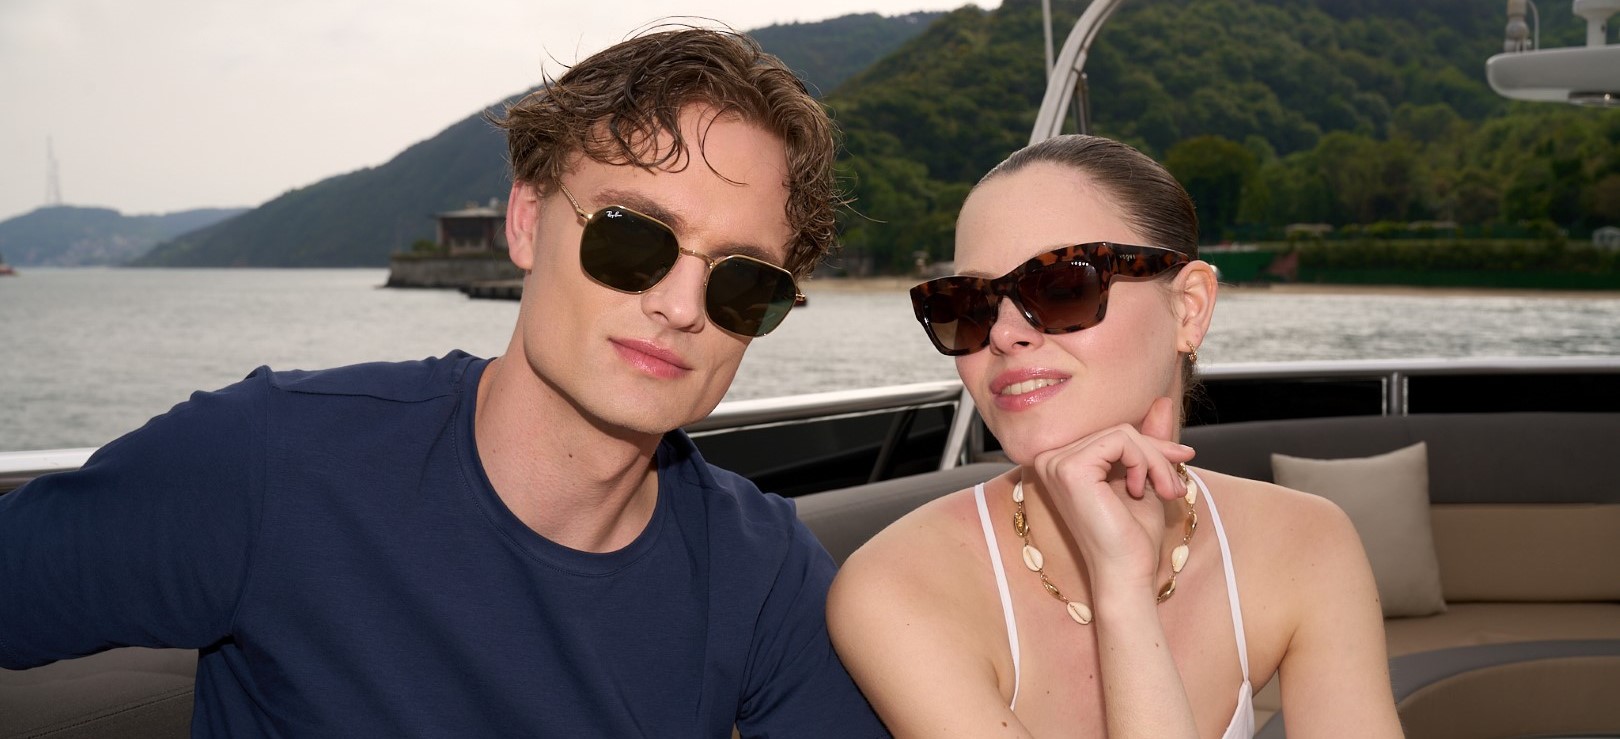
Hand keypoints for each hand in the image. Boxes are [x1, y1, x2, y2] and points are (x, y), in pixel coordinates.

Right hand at [1029, 397, 1195, 594]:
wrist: (1126, 574)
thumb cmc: (1131, 537)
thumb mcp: (1145, 477)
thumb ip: (1148, 439)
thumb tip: (1162, 401)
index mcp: (1060, 462)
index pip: (1110, 434)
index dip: (1150, 445)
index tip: (1182, 459)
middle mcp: (1049, 460)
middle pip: (1116, 430)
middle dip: (1156, 454)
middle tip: (1175, 485)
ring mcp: (1056, 463)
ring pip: (1122, 434)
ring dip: (1154, 462)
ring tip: (1165, 491)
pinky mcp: (1071, 469)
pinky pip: (1121, 442)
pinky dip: (1145, 463)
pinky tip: (1142, 491)